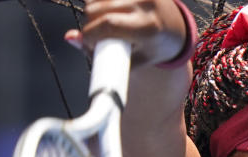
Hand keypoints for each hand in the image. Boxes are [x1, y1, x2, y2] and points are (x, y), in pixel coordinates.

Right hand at [64, 0, 186, 64]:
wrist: (177, 28)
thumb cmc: (153, 48)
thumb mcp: (132, 59)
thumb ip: (101, 54)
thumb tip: (69, 37)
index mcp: (148, 28)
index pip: (109, 24)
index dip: (90, 33)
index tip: (85, 42)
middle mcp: (145, 4)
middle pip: (99, 9)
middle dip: (89, 24)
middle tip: (96, 36)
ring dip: (94, 11)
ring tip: (106, 24)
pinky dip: (101, 2)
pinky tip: (108, 10)